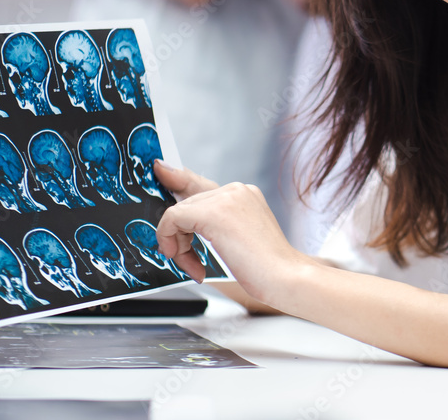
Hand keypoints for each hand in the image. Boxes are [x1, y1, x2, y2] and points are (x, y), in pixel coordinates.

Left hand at [153, 161, 304, 305]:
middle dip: (180, 236)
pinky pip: (173, 218)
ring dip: (178, 243)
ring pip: (178, 211)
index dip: (178, 179)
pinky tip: (185, 260)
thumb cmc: (267, 268)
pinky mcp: (214, 212)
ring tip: (194, 265)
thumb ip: (212, 226)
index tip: (161, 170)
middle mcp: (236, 190)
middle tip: (189, 261)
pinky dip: (170, 240)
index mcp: (244, 194)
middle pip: (186, 203)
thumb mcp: (237, 240)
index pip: (200, 184)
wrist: (286, 277)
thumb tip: (180, 221)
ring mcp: (227, 198)